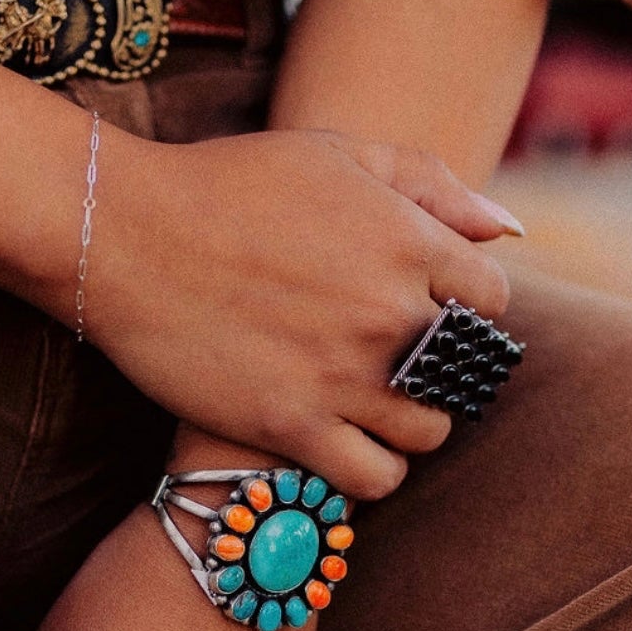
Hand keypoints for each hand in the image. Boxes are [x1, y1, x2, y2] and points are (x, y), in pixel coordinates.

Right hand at [90, 127, 519, 502]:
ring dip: (410, 425)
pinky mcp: (291, 424)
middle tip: (398, 365)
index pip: (491, 299)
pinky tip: (345, 447)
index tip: (428, 312)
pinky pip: (374, 478)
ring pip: (427, 432)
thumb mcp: (335, 152)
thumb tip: (509, 230)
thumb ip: (429, 182)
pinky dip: (373, 471)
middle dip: (441, 372)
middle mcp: (388, 311)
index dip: (465, 310)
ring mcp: (342, 374)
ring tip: (372, 408)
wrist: (123, 232)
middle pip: (465, 373)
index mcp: (408, 241)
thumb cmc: (228, 184)